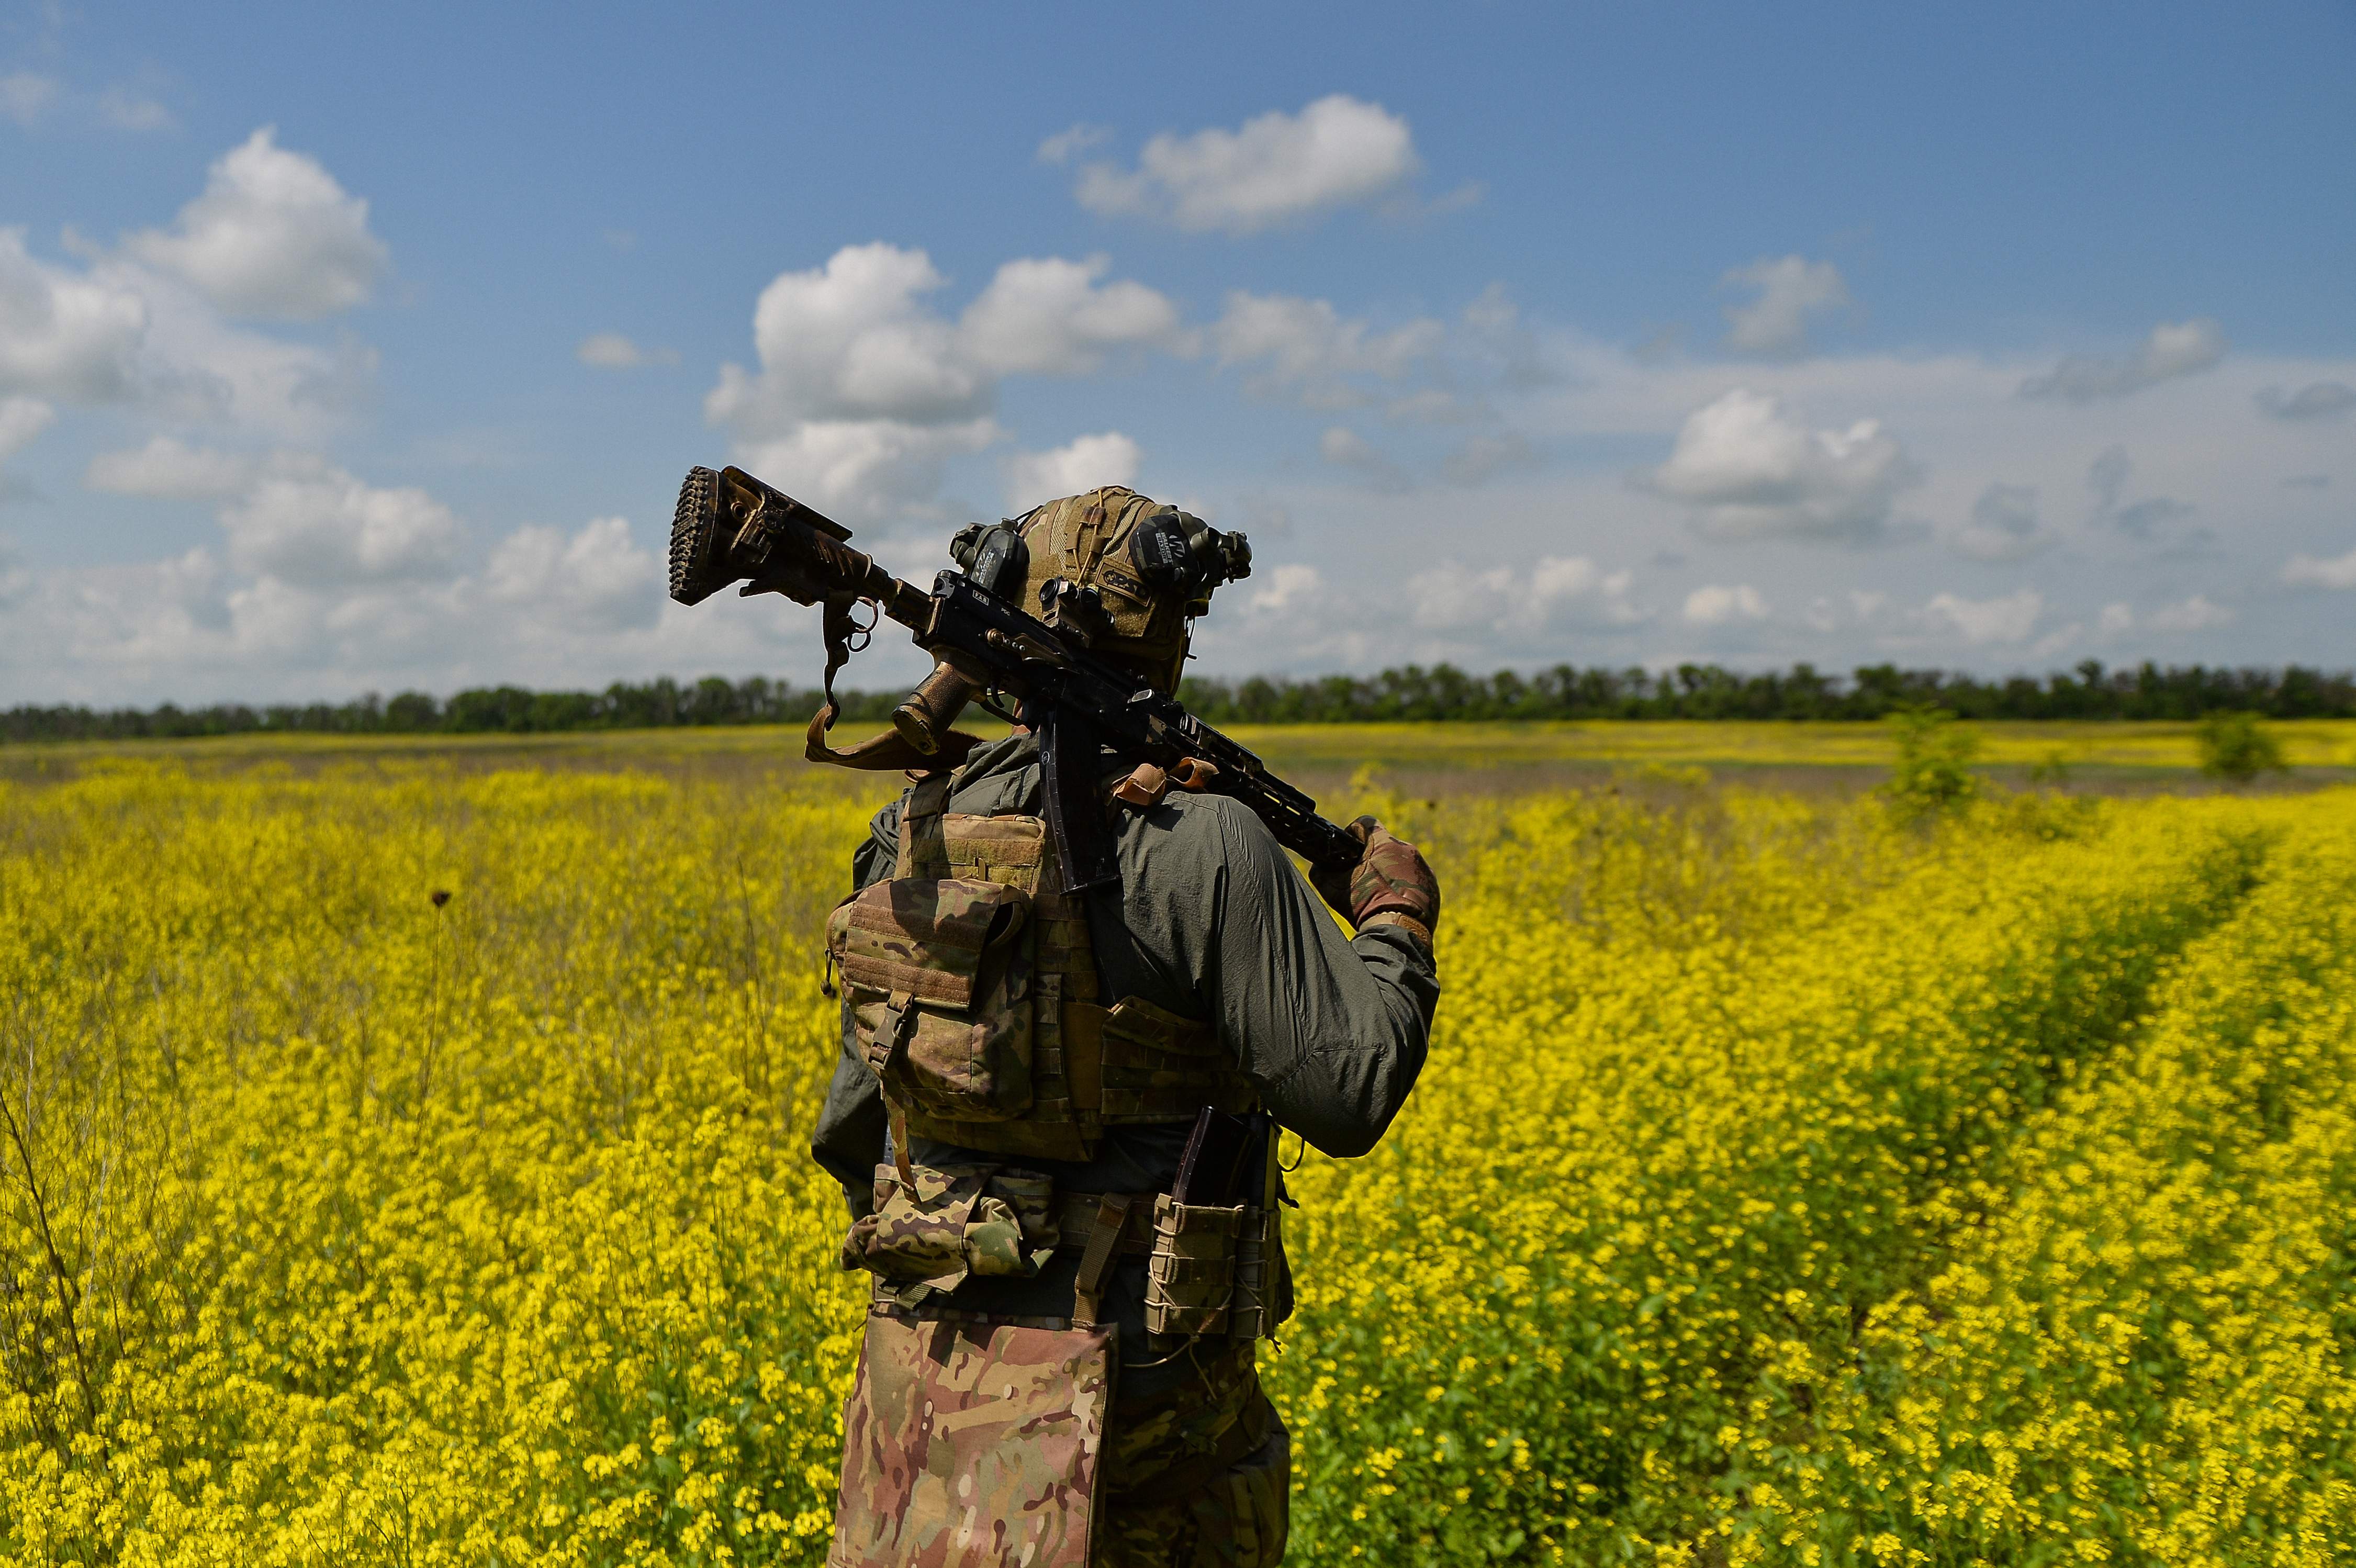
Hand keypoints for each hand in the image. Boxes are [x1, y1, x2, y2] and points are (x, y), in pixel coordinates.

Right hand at [1311, 817, 1440, 939]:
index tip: (1350, 849)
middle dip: (1373, 856)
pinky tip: (1396, 902)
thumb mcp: (1332, 889)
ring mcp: (1422, 866)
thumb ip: (1321, 871)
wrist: (1397, 931)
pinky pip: (1416, 878)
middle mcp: (1406, 849)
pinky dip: (1406, 886)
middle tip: (1363, 877)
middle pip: (1385, 844)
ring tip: (1381, 893)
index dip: (1355, 833)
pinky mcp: (1432, 884)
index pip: (1366, 823)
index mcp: (1383, 842)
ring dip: (1391, 871)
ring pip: (1401, 861)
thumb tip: (1318, 866)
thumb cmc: (1364, 906)